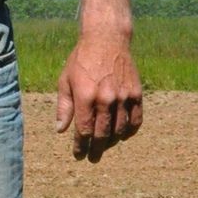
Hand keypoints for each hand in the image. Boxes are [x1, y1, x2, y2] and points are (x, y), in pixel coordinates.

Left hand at [56, 0, 142, 161]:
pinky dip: (130, 131)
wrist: (106, 39)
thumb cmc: (81, 60)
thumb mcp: (65, 80)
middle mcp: (106, 99)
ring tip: (105, 145)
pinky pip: (136, 120)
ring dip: (112, 142)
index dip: (81, 146)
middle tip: (92, 158)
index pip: (84, 130)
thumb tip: (60, 130)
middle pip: (102, 134)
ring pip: (120, 130)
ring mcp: (123, 97)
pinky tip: (122, 135)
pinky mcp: (136, 93)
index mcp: (86, 96)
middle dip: (96, 150)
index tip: (78, 155)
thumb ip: (64, 107)